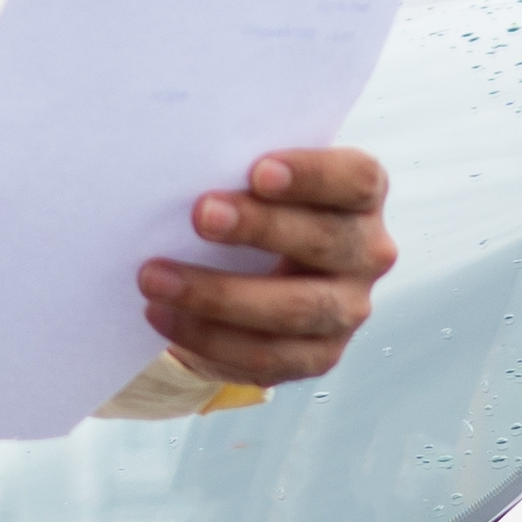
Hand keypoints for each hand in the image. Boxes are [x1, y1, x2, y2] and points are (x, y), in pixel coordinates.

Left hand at [141, 149, 397, 388]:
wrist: (253, 278)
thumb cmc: (253, 209)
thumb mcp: (256, 183)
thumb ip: (242, 170)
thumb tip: (184, 165)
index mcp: (361, 198)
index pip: (356, 179)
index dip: (312, 175)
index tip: (257, 171)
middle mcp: (368, 254)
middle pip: (325, 241)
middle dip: (259, 228)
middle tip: (200, 215)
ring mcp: (348, 310)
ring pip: (292, 308)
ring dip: (218, 294)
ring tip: (154, 277)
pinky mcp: (319, 357)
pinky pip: (264, 356)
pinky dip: (206, 337)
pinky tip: (161, 314)